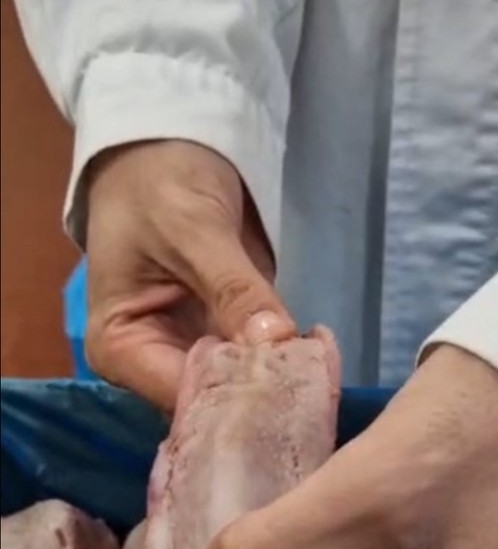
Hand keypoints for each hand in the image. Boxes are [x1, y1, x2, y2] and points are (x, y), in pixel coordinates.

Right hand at [85, 140, 294, 409]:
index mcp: (121, 350)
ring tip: (324, 380)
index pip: (182, 396)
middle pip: (212, 403)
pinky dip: (288, 362)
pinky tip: (321, 362)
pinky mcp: (227, 338)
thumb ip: (233, 289)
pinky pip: (259, 362)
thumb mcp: (192, 229)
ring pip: (241, 389)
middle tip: (317, 392)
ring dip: (282, 384)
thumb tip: (276, 341)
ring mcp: (193, 354)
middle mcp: (154, 366)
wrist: (167, 145)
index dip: (234, 399)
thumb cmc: (158, 182)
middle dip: (262, 398)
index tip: (286, 393)